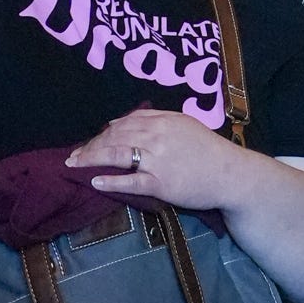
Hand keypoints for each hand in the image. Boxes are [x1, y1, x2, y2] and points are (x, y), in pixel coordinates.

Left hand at [66, 107, 249, 210]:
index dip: (102, 133)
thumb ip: (153, 119)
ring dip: (91, 159)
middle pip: (115, 137)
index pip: (124, 123)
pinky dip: (111, 180)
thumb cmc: (207, 150)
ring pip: (117, 155)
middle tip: (73, 156)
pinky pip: (130, 181)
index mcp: (162, 120)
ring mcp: (158, 160)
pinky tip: (94, 181)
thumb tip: (118, 122)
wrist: (230, 174)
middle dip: (91, 146)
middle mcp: (157, 136)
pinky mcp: (160, 183)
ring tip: (74, 164)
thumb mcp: (182, 124)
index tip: (89, 142)